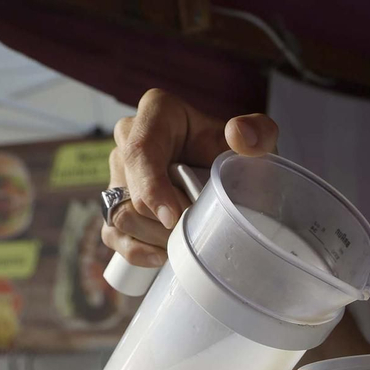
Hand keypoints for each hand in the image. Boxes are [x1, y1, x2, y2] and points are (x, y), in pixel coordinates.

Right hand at [101, 88, 281, 266]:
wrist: (235, 179)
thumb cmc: (241, 155)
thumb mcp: (257, 140)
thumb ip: (258, 131)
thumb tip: (239, 135)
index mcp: (157, 112)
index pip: (139, 150)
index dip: (152, 187)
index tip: (174, 217)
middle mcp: (129, 138)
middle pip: (129, 188)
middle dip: (161, 219)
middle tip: (194, 231)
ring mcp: (118, 172)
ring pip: (119, 214)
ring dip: (153, 237)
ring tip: (186, 242)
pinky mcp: (115, 204)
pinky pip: (111, 233)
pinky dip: (136, 252)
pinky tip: (163, 257)